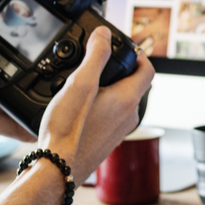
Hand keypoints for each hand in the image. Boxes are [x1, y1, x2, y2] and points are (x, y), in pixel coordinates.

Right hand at [37, 27, 154, 174]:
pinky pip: (110, 118)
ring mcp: (118, 132)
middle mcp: (128, 117)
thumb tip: (104, 34)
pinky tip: (79, 109)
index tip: (125, 48)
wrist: (56, 169)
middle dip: (119, 71)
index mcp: (127, 100)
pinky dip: (100, 107)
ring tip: (86, 84)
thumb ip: (95, 55)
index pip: (147, 70)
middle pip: (134, 86)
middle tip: (99, 63)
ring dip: (108, 90)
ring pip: (120, 103)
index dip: (138, 54)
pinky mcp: (105, 143)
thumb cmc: (67, 130)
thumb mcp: (80, 83)